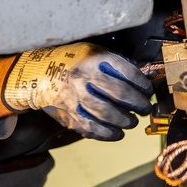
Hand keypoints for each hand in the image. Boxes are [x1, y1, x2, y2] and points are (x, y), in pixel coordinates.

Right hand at [3, 42, 153, 140]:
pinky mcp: (68, 115)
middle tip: (145, 108)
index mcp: (94, 59)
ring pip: (108, 114)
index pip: (127, 73)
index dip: (143, 85)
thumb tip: (146, 77)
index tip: (148, 91)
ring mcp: (74, 97)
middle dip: (139, 104)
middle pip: (120, 94)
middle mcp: (84, 78)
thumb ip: (119, 64)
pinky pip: (92, 128)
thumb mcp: (96, 53)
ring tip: (132, 122)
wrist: (38, 74)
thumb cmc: (73, 62)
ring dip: (125, 121)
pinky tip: (117, 133)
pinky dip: (108, 134)